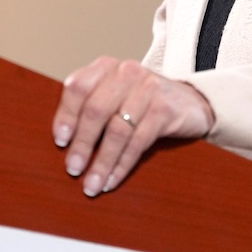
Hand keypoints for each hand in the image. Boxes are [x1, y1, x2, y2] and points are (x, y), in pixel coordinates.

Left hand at [51, 56, 214, 196]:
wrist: (191, 102)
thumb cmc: (142, 102)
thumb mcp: (116, 94)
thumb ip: (91, 106)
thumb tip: (62, 142)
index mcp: (106, 67)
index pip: (78, 86)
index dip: (66, 114)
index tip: (60, 140)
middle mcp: (126, 73)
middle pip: (96, 110)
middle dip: (82, 143)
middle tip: (73, 168)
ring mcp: (148, 89)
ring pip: (117, 130)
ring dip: (101, 161)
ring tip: (91, 184)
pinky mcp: (165, 110)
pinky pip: (138, 142)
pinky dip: (122, 165)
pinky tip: (112, 180)